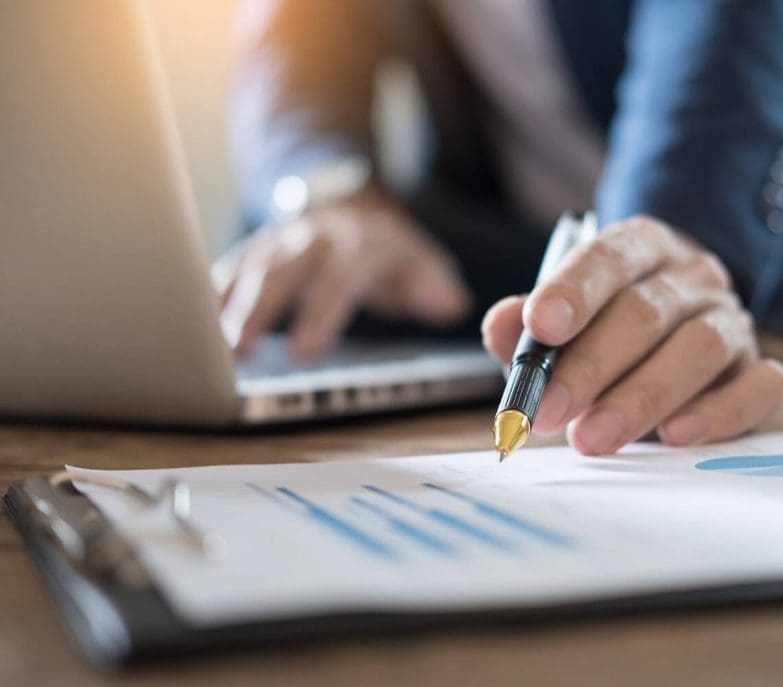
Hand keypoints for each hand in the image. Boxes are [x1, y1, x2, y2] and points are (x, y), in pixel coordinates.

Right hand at [213, 190, 471, 358]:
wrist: (351, 202)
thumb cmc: (389, 250)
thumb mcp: (422, 260)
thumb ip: (434, 284)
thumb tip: (448, 303)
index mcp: (357, 243)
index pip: (337, 278)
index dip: (321, 313)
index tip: (306, 351)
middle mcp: (312, 237)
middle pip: (280, 271)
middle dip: (259, 310)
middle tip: (240, 352)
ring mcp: (279, 240)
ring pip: (246, 268)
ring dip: (226, 307)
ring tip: (210, 350)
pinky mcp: (254, 249)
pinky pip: (226, 268)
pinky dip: (207, 296)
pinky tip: (189, 328)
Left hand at [481, 215, 782, 454]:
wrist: (672, 334)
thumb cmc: (603, 330)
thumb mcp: (557, 323)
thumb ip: (525, 327)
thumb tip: (500, 327)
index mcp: (641, 247)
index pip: (609, 258)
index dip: (573, 291)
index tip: (539, 326)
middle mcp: (691, 276)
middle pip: (646, 312)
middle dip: (589, 366)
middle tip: (547, 413)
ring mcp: (731, 320)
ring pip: (698, 348)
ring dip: (641, 398)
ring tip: (592, 438)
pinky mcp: (756, 368)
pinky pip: (757, 387)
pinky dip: (718, 413)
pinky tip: (674, 437)